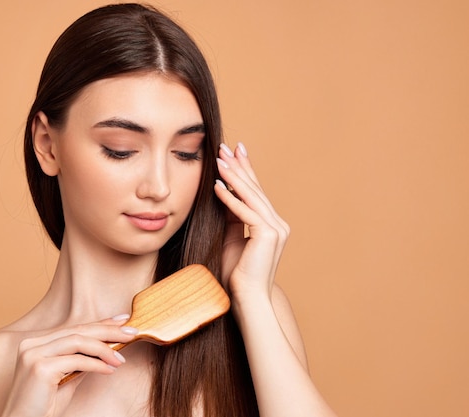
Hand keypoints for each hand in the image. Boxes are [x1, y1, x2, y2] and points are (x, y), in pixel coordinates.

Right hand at [1, 315, 136, 416]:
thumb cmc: (42, 407)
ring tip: (121, 358)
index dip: (100, 322)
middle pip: (78, 330)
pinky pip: (76, 361)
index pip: (74, 328)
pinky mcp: (40, 368)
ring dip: (104, 348)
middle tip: (131, 331)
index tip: (122, 320)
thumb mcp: (65, 379)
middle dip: (108, 330)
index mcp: (36, 343)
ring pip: (78, 341)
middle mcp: (32, 344)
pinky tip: (110, 369)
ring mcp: (34, 354)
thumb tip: (105, 350)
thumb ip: (80, 362)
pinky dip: (96, 364)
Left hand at [213, 142, 289, 301]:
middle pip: (255, 189)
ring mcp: (276, 229)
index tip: (233, 153)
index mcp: (272, 225)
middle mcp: (278, 224)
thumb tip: (222, 193)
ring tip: (218, 160)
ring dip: (232, 177)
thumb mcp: (232, 238)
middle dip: (238, 167)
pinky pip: (244, 212)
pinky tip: (216, 186)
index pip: (256, 193)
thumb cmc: (237, 274)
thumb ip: (231, 217)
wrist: (248, 298)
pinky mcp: (267, 234)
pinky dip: (229, 198)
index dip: (244, 171)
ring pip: (251, 196)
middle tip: (225, 147)